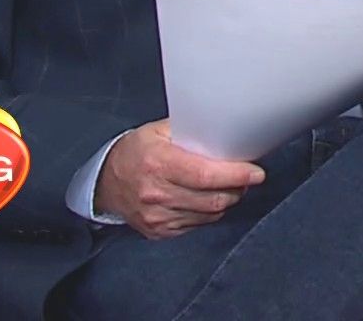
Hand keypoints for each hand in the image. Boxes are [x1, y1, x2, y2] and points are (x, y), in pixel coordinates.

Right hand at [95, 120, 264, 238]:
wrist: (105, 183)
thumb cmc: (136, 152)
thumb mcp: (158, 131)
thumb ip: (191, 131)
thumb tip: (227, 130)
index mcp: (158, 163)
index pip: (206, 175)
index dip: (236, 175)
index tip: (256, 171)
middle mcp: (157, 193)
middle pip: (213, 199)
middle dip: (237, 188)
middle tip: (247, 177)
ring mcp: (158, 217)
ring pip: (209, 214)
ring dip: (226, 201)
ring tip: (230, 186)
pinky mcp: (160, 232)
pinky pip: (198, 225)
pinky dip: (210, 212)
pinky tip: (208, 199)